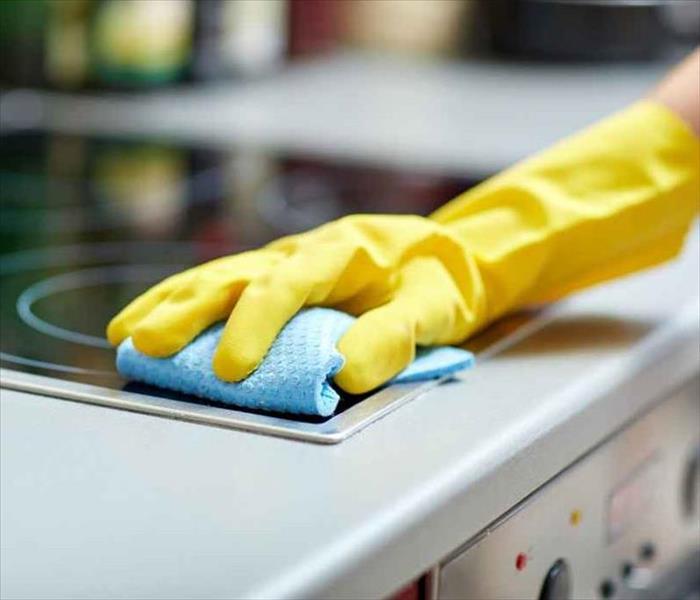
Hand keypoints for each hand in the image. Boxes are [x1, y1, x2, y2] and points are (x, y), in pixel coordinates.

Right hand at [107, 215, 486, 392]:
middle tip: (148, 346)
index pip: (286, 286)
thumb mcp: (433, 307)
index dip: (254, 326)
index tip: (231, 369)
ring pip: (219, 275)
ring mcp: (285, 260)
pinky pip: (224, 282)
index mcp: (341, 252)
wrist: (439, 253)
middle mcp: (303, 251)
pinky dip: (184, 299)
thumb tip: (344, 373)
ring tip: (130, 333)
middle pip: (236, 276)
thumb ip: (395, 336)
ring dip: (173, 304)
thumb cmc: (436, 280)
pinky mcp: (276, 274)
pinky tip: (154, 315)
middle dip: (189, 311)